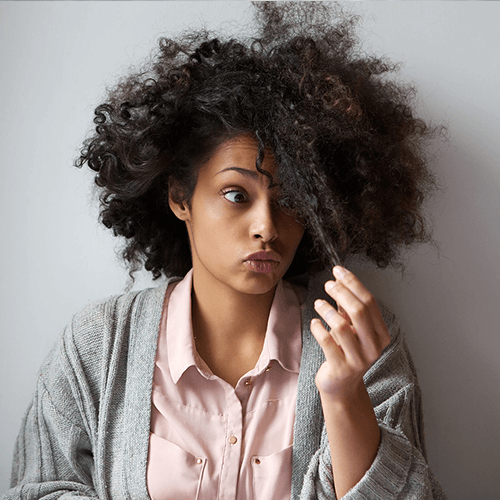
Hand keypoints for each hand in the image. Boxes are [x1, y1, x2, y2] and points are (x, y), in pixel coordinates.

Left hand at [311, 266, 390, 400]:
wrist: (341, 385)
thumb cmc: (346, 350)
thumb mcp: (351, 327)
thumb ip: (347, 305)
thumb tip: (340, 277)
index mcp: (381, 333)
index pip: (369, 301)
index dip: (353, 283)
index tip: (337, 270)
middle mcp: (374, 347)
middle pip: (359, 311)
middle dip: (341, 293)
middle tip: (327, 285)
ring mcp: (358, 359)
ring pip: (341, 326)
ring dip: (327, 310)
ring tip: (318, 303)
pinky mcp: (341, 368)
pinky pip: (327, 342)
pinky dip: (318, 328)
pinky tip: (314, 322)